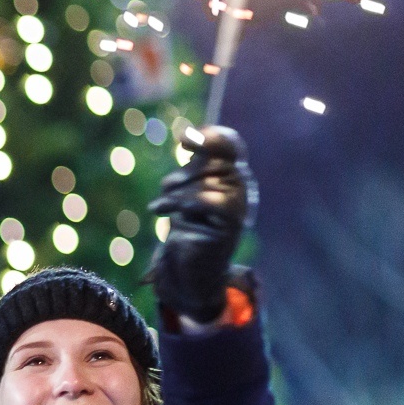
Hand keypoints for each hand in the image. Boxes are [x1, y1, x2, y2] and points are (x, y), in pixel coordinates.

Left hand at [144, 125, 255, 323]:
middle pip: (212, 161)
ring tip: (161, 208)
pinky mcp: (232, 225)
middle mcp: (242, 187)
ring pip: (207, 181)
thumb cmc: (184, 228)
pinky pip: (209, 200)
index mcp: (232, 175)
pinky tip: (161, 213)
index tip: (184, 139)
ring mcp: (240, 206)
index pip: (229, 145)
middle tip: (167, 190)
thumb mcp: (182, 190)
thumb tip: (187, 133)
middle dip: (184, 173)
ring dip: (175, 193)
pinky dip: (182, 204)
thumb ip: (191, 164)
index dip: (210, 137)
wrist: (187, 271)